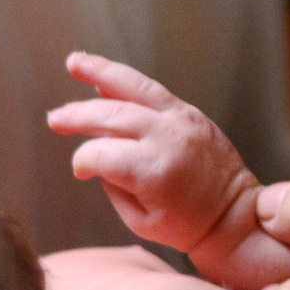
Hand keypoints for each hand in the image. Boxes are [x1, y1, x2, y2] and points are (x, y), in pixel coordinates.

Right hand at [48, 53, 289, 289]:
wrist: (235, 217)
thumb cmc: (187, 227)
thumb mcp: (140, 220)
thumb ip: (113, 186)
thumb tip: (97, 158)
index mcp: (154, 171)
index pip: (99, 154)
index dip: (82, 163)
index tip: (81, 172)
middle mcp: (167, 138)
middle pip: (110, 115)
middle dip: (77, 115)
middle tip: (54, 119)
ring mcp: (182, 120)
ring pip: (133, 88)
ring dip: (100, 73)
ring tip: (74, 62)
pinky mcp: (191, 114)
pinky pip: (154, 91)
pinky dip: (127, 82)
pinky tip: (105, 78)